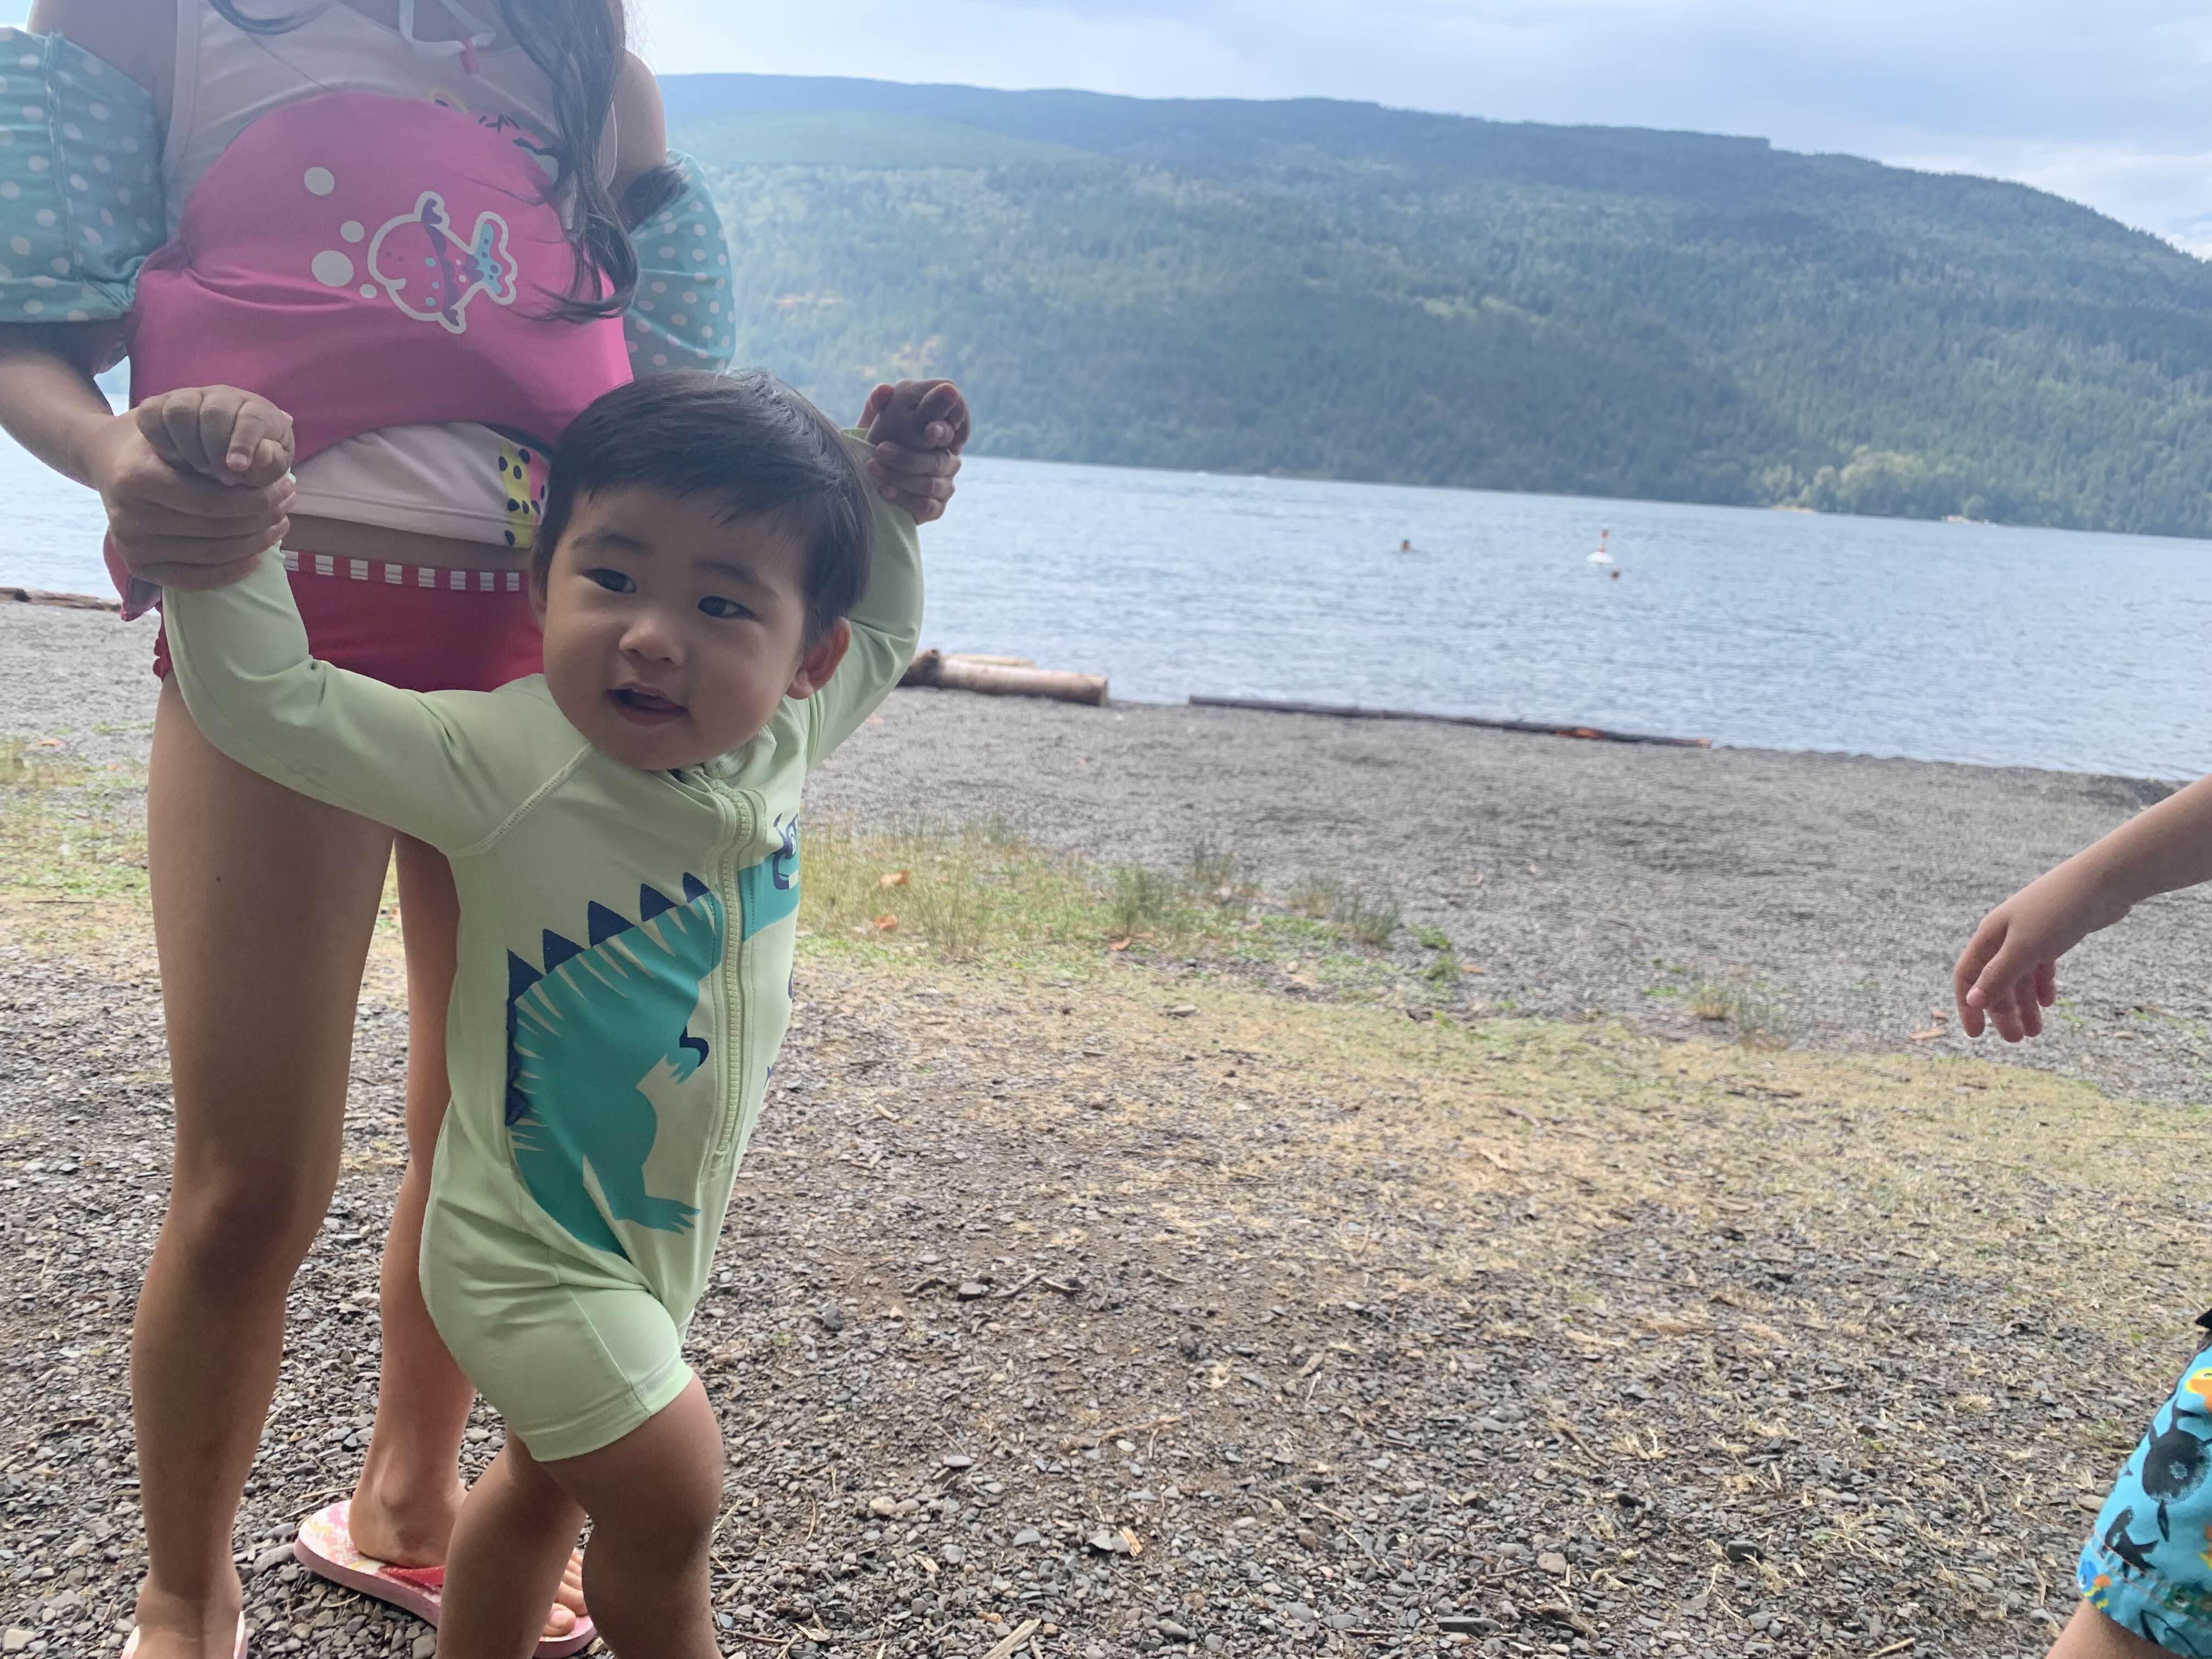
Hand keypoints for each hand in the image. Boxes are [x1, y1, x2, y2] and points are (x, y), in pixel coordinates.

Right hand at [85, 391, 295, 589]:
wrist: (109, 460)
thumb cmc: (157, 442)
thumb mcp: (183, 428)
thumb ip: (224, 440)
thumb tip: (278, 440)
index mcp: (138, 478)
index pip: (215, 501)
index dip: (259, 499)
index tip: (286, 486)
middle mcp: (129, 516)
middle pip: (217, 529)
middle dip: (263, 519)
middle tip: (288, 504)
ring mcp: (131, 545)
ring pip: (213, 554)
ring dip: (257, 543)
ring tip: (280, 523)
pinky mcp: (138, 566)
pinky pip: (195, 579)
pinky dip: (232, 571)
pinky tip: (257, 555)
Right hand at [136, 384, 295, 486]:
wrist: (211, 458)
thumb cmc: (249, 467)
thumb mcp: (267, 471)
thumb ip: (270, 464)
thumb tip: (262, 453)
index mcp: (258, 410)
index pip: (252, 417)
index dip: (244, 442)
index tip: (237, 467)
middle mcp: (223, 396)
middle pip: (214, 412)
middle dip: (216, 451)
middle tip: (223, 478)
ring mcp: (189, 397)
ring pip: (180, 412)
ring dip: (189, 448)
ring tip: (201, 471)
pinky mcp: (158, 405)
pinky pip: (151, 415)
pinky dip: (161, 442)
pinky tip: (176, 462)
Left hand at [858, 379, 967, 524]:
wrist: (866, 481)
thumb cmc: (875, 444)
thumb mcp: (874, 422)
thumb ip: (880, 405)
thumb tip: (884, 389)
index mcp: (941, 431)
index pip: (958, 425)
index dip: (947, 429)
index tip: (929, 430)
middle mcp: (949, 457)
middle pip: (940, 460)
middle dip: (908, 457)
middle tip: (880, 449)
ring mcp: (945, 485)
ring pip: (931, 484)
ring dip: (900, 477)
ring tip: (873, 468)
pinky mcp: (936, 508)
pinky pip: (928, 506)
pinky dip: (904, 499)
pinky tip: (885, 491)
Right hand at [1952, 859, 2130, 1041]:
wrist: (2102, 882)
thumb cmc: (2057, 911)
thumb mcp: (2024, 948)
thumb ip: (1998, 976)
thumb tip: (1972, 1001)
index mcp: (1990, 936)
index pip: (1969, 976)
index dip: (1968, 1006)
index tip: (1976, 1035)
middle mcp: (2006, 936)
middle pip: (1997, 981)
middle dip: (2004, 1012)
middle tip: (2016, 1040)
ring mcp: (2031, 935)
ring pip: (2021, 977)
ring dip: (2026, 1005)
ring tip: (2036, 1031)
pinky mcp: (2054, 936)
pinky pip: (2041, 967)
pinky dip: (2043, 985)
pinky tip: (2049, 1001)